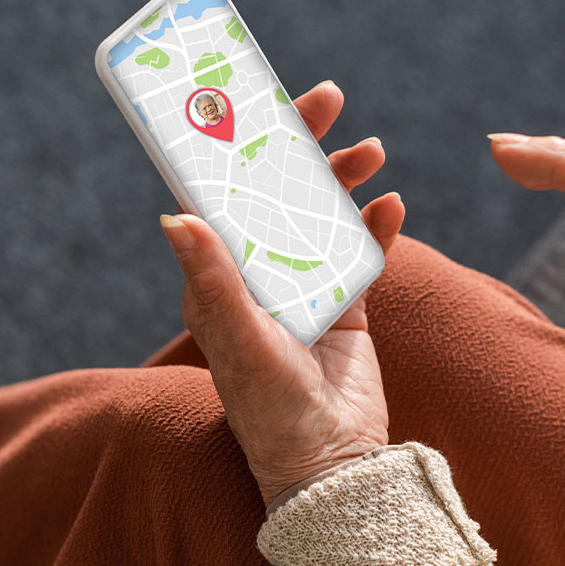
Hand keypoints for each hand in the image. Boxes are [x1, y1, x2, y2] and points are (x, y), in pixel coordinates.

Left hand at [160, 81, 405, 506]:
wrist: (332, 466)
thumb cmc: (269, 410)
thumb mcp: (240, 340)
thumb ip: (213, 279)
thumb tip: (174, 215)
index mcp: (221, 276)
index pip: (223, 193)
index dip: (238, 144)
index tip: (258, 99)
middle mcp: (258, 275)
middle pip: (276, 190)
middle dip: (301, 142)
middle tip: (329, 99)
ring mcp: (304, 287)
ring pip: (321, 211)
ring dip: (342, 176)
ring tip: (371, 151)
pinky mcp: (346, 307)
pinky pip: (362, 251)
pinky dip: (375, 225)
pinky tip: (391, 206)